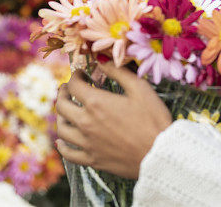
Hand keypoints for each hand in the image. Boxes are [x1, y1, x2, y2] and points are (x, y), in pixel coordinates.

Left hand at [55, 62, 171, 178]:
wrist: (160, 153)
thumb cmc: (153, 119)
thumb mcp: (140, 88)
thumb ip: (118, 72)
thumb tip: (101, 59)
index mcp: (96, 103)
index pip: (74, 85)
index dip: (75, 76)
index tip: (81, 74)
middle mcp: (86, 123)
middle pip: (62, 106)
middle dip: (63, 93)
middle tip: (68, 89)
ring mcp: (87, 143)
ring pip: (61, 129)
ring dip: (61, 116)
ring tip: (66, 111)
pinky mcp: (92, 160)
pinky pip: (68, 153)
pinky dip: (62, 146)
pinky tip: (62, 142)